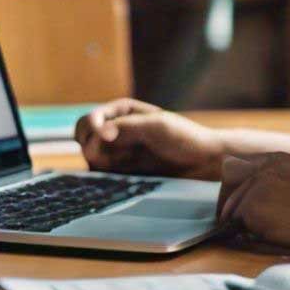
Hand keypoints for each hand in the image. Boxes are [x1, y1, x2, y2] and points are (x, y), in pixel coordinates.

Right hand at [74, 99, 224, 178]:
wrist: (204, 162)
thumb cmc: (185, 137)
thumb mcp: (157, 126)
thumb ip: (126, 127)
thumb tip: (99, 132)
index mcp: (124, 112)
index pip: (92, 118)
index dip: (91, 127)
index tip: (103, 136)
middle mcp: (117, 131)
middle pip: (85, 138)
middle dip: (89, 145)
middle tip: (102, 156)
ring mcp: (120, 152)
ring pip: (92, 158)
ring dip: (99, 162)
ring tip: (124, 165)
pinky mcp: (125, 172)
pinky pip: (104, 175)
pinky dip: (105, 176)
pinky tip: (122, 177)